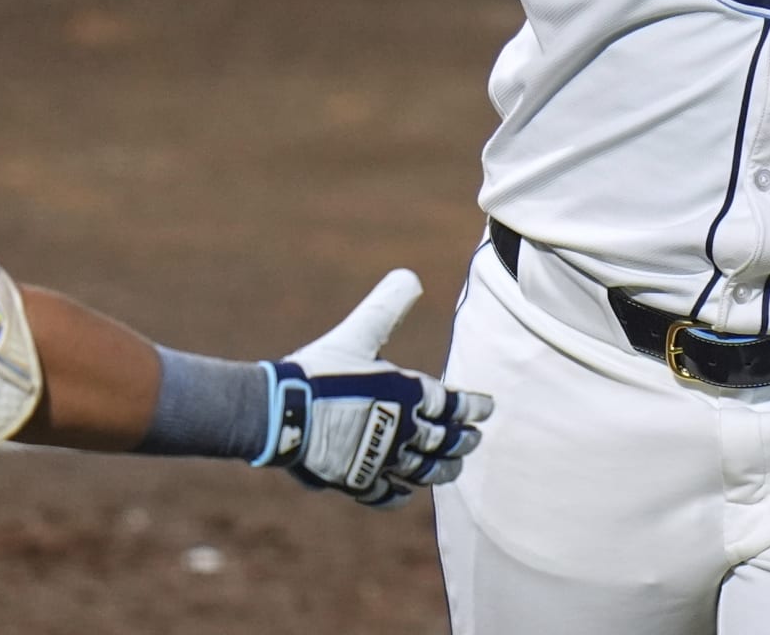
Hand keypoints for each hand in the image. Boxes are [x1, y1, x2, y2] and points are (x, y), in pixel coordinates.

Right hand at [257, 270, 493, 508]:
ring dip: (441, 471)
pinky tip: (402, 492)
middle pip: (444, 441)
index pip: (454, 404)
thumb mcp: (357, 333)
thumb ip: (385, 307)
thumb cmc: (321, 370)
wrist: (282, 413)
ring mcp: (381, 461)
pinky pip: (385, 493)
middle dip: (463, 441)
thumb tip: (411, 276)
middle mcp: (403, 432)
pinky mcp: (357, 481)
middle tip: (474, 440)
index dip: (473, 407)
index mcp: (408, 395)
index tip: (487, 409)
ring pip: (422, 471)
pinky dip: (397, 493)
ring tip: (453, 471)